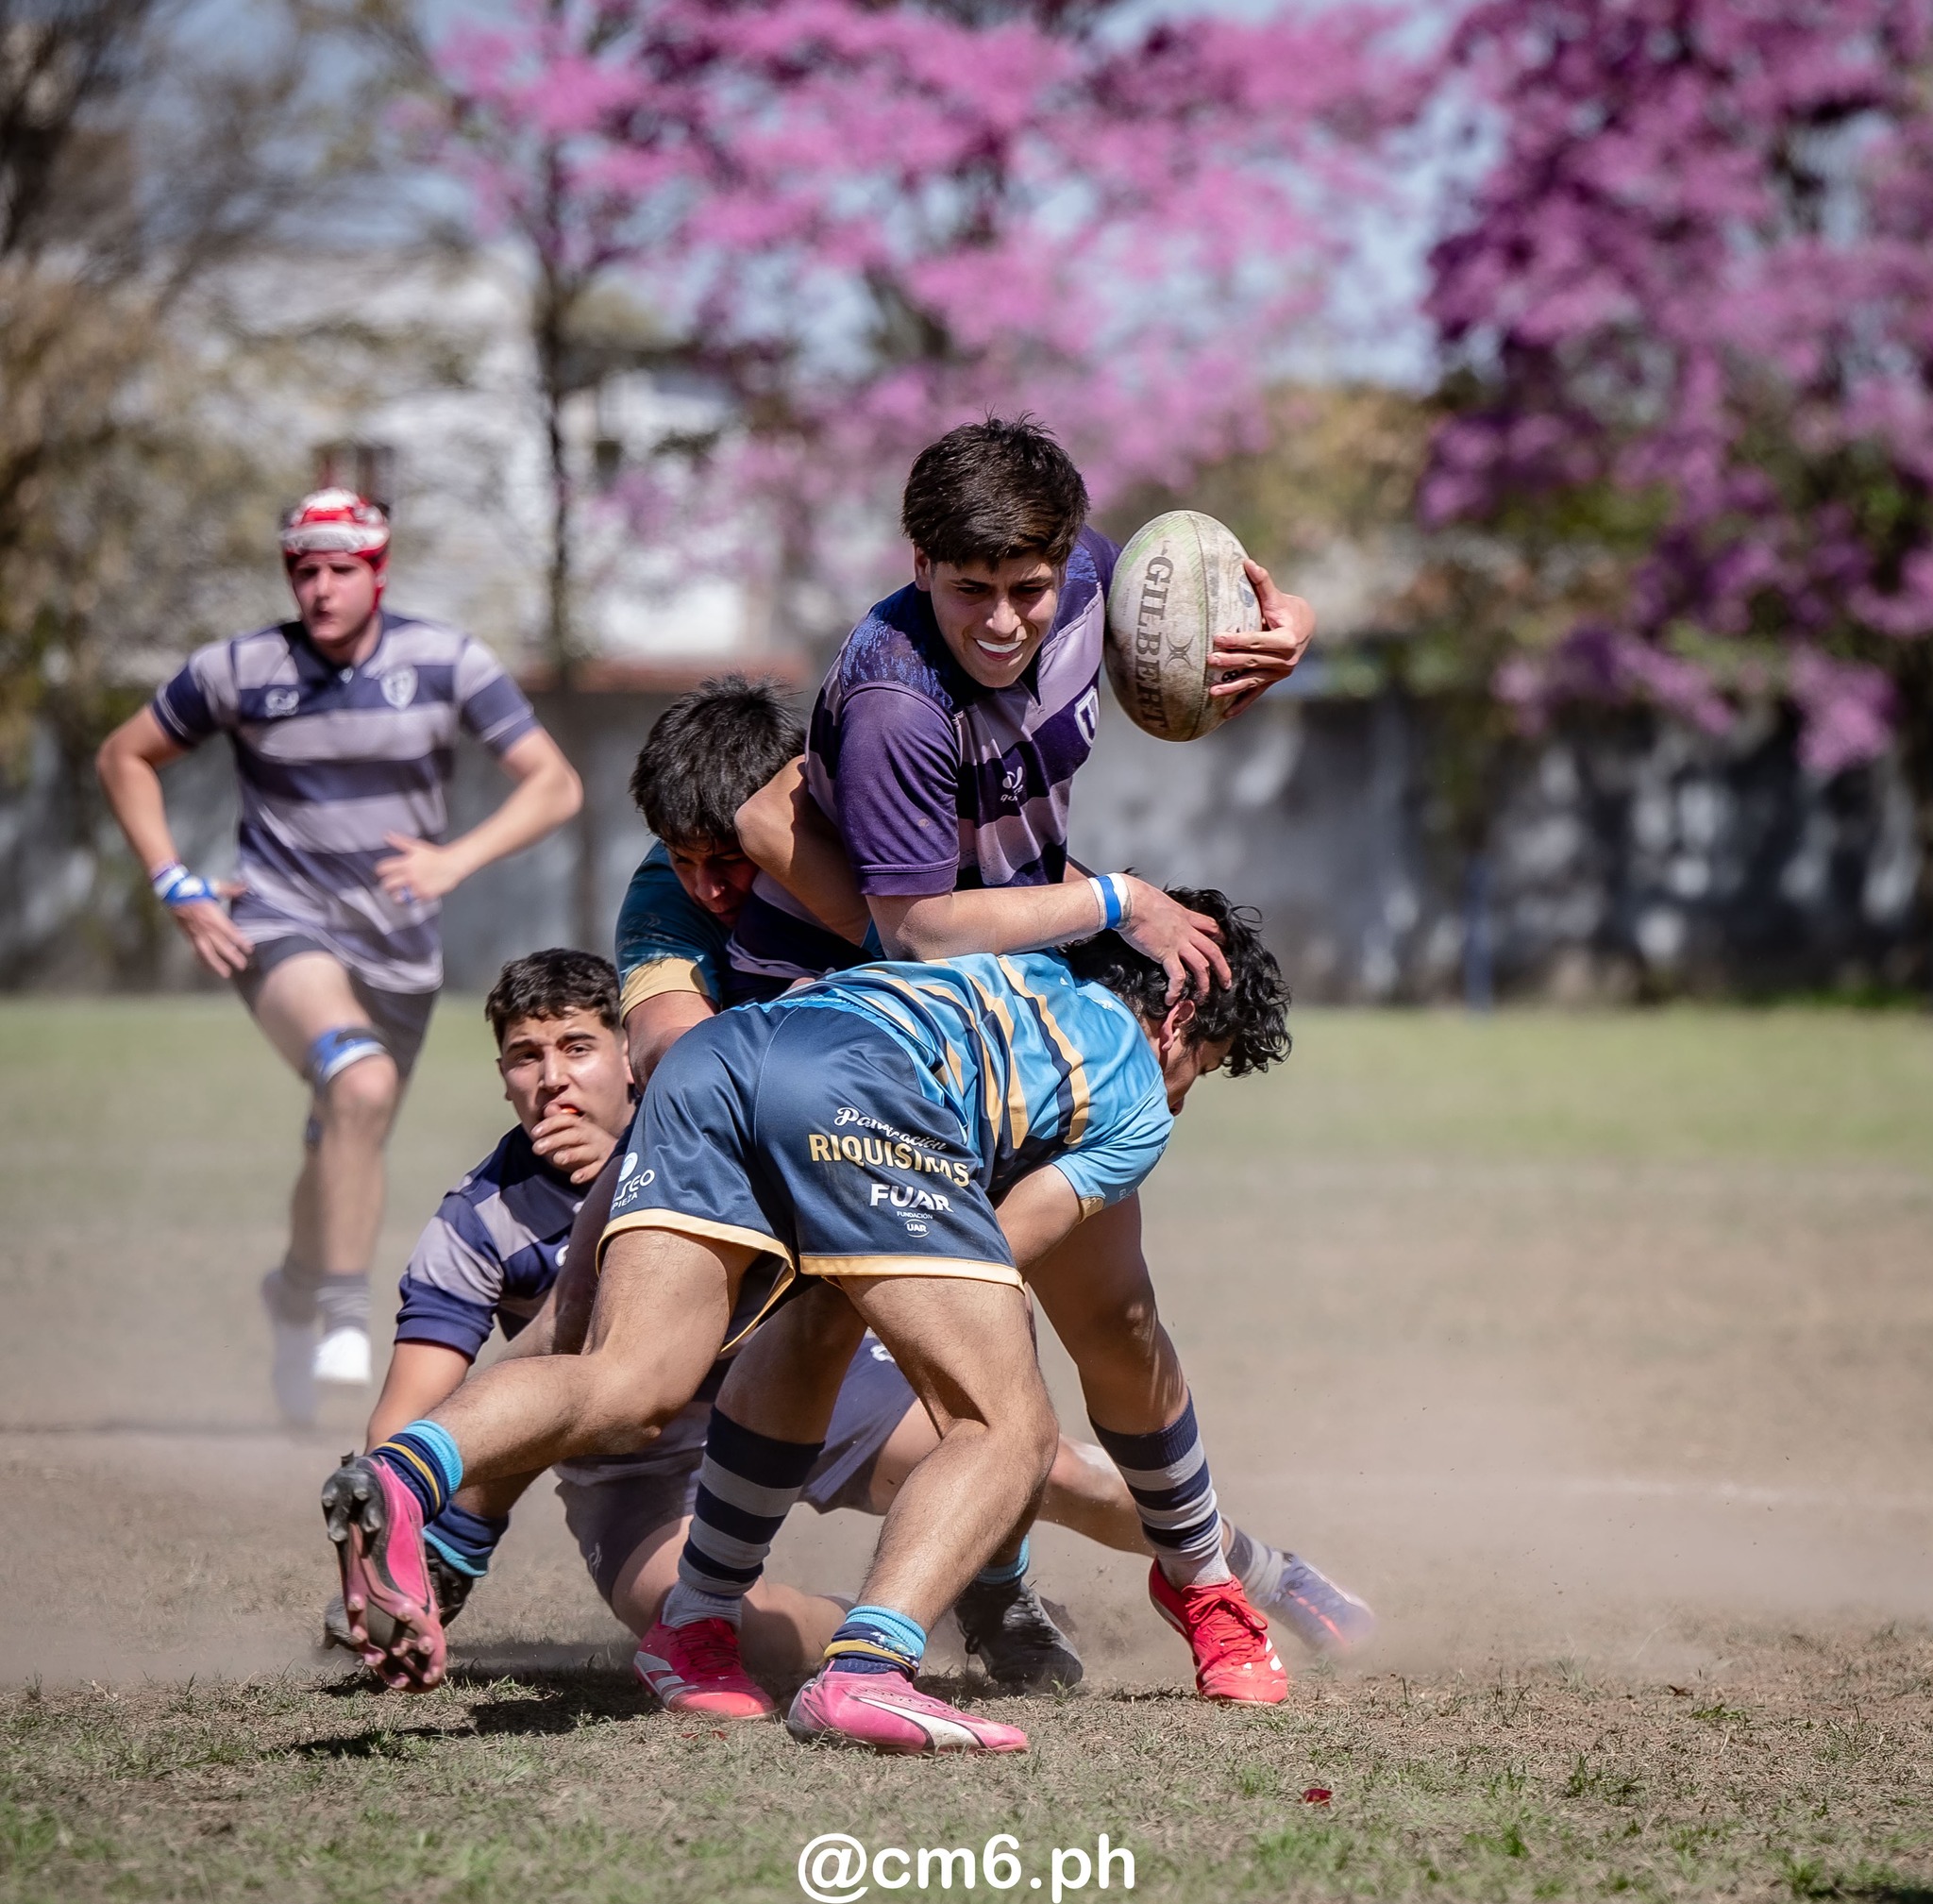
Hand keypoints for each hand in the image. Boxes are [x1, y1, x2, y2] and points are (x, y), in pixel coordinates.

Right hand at [168, 886, 252, 978]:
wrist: (173, 893)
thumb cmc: (195, 890)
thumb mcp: (214, 887)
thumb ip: (231, 889)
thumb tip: (245, 886)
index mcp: (214, 917)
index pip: (231, 932)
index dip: (241, 942)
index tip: (250, 950)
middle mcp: (206, 928)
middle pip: (222, 946)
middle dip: (233, 957)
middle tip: (243, 966)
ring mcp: (196, 934)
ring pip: (208, 953)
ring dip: (217, 964)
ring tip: (226, 974)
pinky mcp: (188, 936)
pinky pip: (196, 951)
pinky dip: (202, 961)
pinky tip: (208, 968)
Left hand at [376, 834, 461, 905]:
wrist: (452, 864)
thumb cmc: (435, 856)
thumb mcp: (417, 846)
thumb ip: (400, 841)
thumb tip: (387, 835)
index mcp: (406, 863)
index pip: (383, 869)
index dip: (380, 870)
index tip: (382, 872)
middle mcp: (410, 876)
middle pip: (387, 885)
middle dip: (386, 884)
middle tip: (389, 884)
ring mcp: (417, 887)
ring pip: (396, 897)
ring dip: (395, 895)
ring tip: (398, 893)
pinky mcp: (425, 895)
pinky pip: (411, 902)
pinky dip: (409, 900)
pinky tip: (411, 895)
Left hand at [530, 1107, 619, 1184]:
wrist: (620, 1155)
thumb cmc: (589, 1144)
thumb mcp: (575, 1131)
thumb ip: (560, 1121)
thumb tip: (548, 1108)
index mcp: (582, 1126)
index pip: (567, 1120)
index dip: (551, 1124)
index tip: (535, 1132)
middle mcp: (592, 1136)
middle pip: (574, 1135)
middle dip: (555, 1140)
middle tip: (536, 1148)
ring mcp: (600, 1151)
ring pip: (586, 1151)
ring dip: (571, 1154)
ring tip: (557, 1159)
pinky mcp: (606, 1165)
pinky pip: (597, 1168)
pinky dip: (587, 1173)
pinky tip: (574, 1178)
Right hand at [1120, 879, 1230, 1002]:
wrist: (1129, 901)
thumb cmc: (1137, 897)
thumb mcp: (1157, 900)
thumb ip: (1161, 910)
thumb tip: (1154, 911)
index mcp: (1184, 916)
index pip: (1209, 926)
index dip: (1218, 936)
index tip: (1222, 943)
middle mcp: (1185, 930)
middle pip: (1213, 950)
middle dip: (1223, 968)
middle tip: (1226, 981)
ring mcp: (1178, 943)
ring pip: (1202, 966)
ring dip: (1204, 983)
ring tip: (1202, 996)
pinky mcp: (1165, 953)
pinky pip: (1177, 976)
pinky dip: (1176, 989)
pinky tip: (1171, 998)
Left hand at [1208, 559, 1314, 715]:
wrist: (1304, 627)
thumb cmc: (1285, 610)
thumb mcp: (1276, 598)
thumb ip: (1262, 583)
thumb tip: (1247, 562)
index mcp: (1287, 638)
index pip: (1259, 640)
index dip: (1238, 640)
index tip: (1218, 638)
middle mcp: (1285, 660)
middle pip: (1252, 661)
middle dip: (1230, 662)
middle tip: (1208, 661)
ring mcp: (1279, 674)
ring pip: (1252, 680)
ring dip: (1232, 687)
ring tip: (1211, 692)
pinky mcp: (1272, 681)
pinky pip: (1255, 693)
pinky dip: (1241, 704)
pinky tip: (1224, 714)